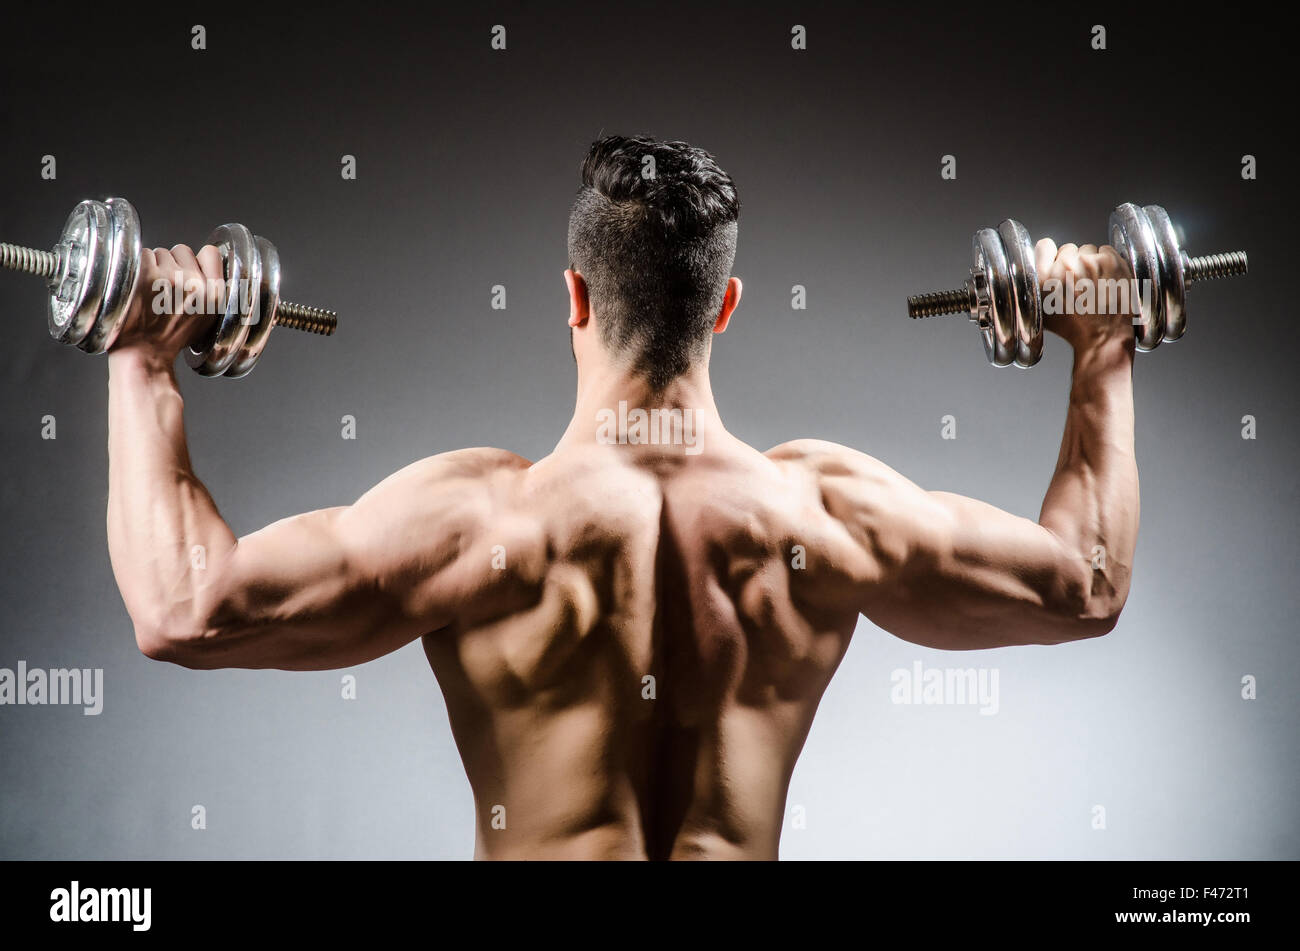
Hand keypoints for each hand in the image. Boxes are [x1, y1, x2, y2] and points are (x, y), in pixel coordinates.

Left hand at [112, 244, 224, 361]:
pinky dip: (137, 268)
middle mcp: (194, 283)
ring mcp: (169, 276)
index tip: (189, 270)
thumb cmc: (170, 336)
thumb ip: (211, 289)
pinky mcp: (145, 273)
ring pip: (159, 252)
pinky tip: (137, 287)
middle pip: (181, 250)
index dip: (197, 260)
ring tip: (150, 290)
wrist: (144, 351)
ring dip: (153, 266)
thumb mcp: (206, 318)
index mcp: (214, 294)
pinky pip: (142, 255)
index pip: (210, 253)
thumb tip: (204, 260)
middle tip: (166, 288)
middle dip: (173, 264)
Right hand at [1034, 238, 1136, 354]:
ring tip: (1094, 284)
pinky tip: (1105, 281)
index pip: (1044, 246)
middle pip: (1068, 249)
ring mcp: (1089, 261)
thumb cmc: (1074, 328)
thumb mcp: (1040, 310)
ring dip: (1090, 263)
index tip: (1057, 267)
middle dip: (1072, 264)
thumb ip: (1035, 285)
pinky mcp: (1110, 261)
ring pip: (1088, 250)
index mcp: (1043, 277)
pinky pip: (1105, 250)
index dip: (1051, 257)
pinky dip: (1106, 262)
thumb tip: (1039, 265)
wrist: (1103, 336)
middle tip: (1078, 284)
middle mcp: (1064, 266)